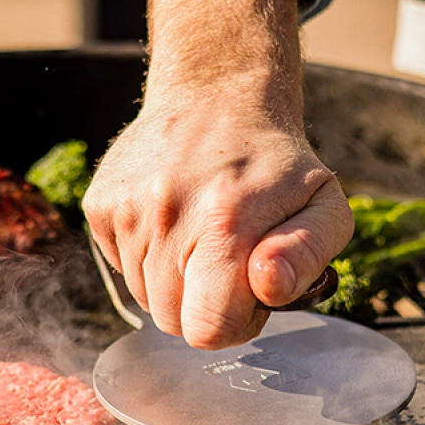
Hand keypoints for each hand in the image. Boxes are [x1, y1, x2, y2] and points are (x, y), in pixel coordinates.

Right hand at [84, 0, 354, 349]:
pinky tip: (171, 220)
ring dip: (174, 280)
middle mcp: (165, 216)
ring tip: (199, 234)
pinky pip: (121, 267)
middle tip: (226, 262)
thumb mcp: (324, 205)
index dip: (232, 326)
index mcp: (225, 221)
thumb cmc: (275, 163)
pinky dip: (146, 257)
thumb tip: (267, 286)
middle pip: (171, 321)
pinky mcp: (100, 206)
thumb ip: (307, 256)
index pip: (207, 329)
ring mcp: (126, 211)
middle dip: (202, 304)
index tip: (247, 295)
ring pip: (145, 297)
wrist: (215, 95)